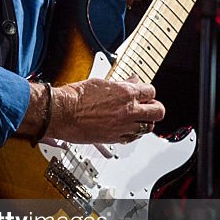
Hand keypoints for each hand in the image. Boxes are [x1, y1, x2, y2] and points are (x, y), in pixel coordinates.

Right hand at [22, 77, 164, 144]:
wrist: (62, 112)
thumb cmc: (75, 97)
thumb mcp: (101, 83)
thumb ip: (120, 84)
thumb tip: (131, 81)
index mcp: (125, 93)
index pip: (150, 91)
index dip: (148, 92)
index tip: (145, 93)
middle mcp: (127, 110)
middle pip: (157, 111)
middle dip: (155, 108)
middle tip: (148, 107)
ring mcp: (122, 126)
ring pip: (148, 127)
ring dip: (145, 122)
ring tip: (138, 118)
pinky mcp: (114, 138)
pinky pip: (132, 138)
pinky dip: (132, 133)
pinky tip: (127, 128)